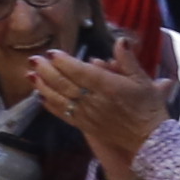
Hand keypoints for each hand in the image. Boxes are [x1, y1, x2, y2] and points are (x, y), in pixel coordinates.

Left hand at [27, 43, 171, 178]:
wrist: (149, 139)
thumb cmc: (148, 107)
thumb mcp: (143, 80)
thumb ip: (128, 60)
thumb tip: (120, 41)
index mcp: (108, 86)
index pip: (81, 72)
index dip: (64, 62)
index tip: (51, 53)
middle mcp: (94, 101)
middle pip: (65, 84)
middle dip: (47, 71)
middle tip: (33, 60)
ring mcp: (88, 115)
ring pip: (60, 99)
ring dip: (43, 86)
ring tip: (30, 75)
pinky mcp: (85, 126)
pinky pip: (64, 115)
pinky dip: (51, 105)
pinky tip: (40, 97)